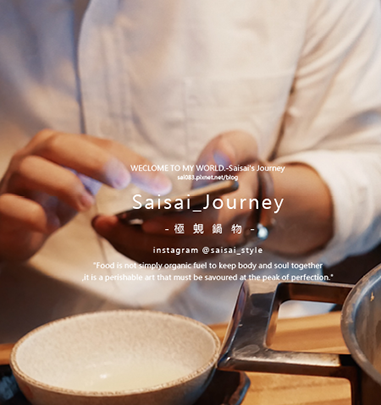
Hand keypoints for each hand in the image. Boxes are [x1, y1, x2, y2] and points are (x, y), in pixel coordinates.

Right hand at [0, 131, 170, 262]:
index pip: (101, 145)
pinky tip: (51, 225)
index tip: (161, 184)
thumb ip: (117, 176)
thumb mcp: (86, 183)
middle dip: (96, 161)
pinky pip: (13, 205)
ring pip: (32, 169)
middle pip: (61, 145)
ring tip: (86, 205)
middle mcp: (34, 156)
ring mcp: (13, 180)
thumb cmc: (52, 200)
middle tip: (122, 182)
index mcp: (61, 146)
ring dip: (64, 185)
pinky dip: (34, 214)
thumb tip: (162, 183)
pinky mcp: (0, 207)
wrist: (10, 226)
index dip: (132, 161)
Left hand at [92, 131, 262, 263]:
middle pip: (179, 246)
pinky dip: (136, 249)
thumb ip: (231, 149)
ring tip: (102, 226)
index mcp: (238, 208)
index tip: (147, 220)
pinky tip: (114, 233)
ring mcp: (209, 248)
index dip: (178, 225)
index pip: (208, 224)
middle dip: (139, 238)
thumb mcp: (243, 146)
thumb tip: (212, 165)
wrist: (254, 193)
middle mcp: (225, 235)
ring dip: (131, 246)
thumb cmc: (242, 165)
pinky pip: (163, 258)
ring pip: (167, 256)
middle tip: (103, 222)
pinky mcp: (194, 253)